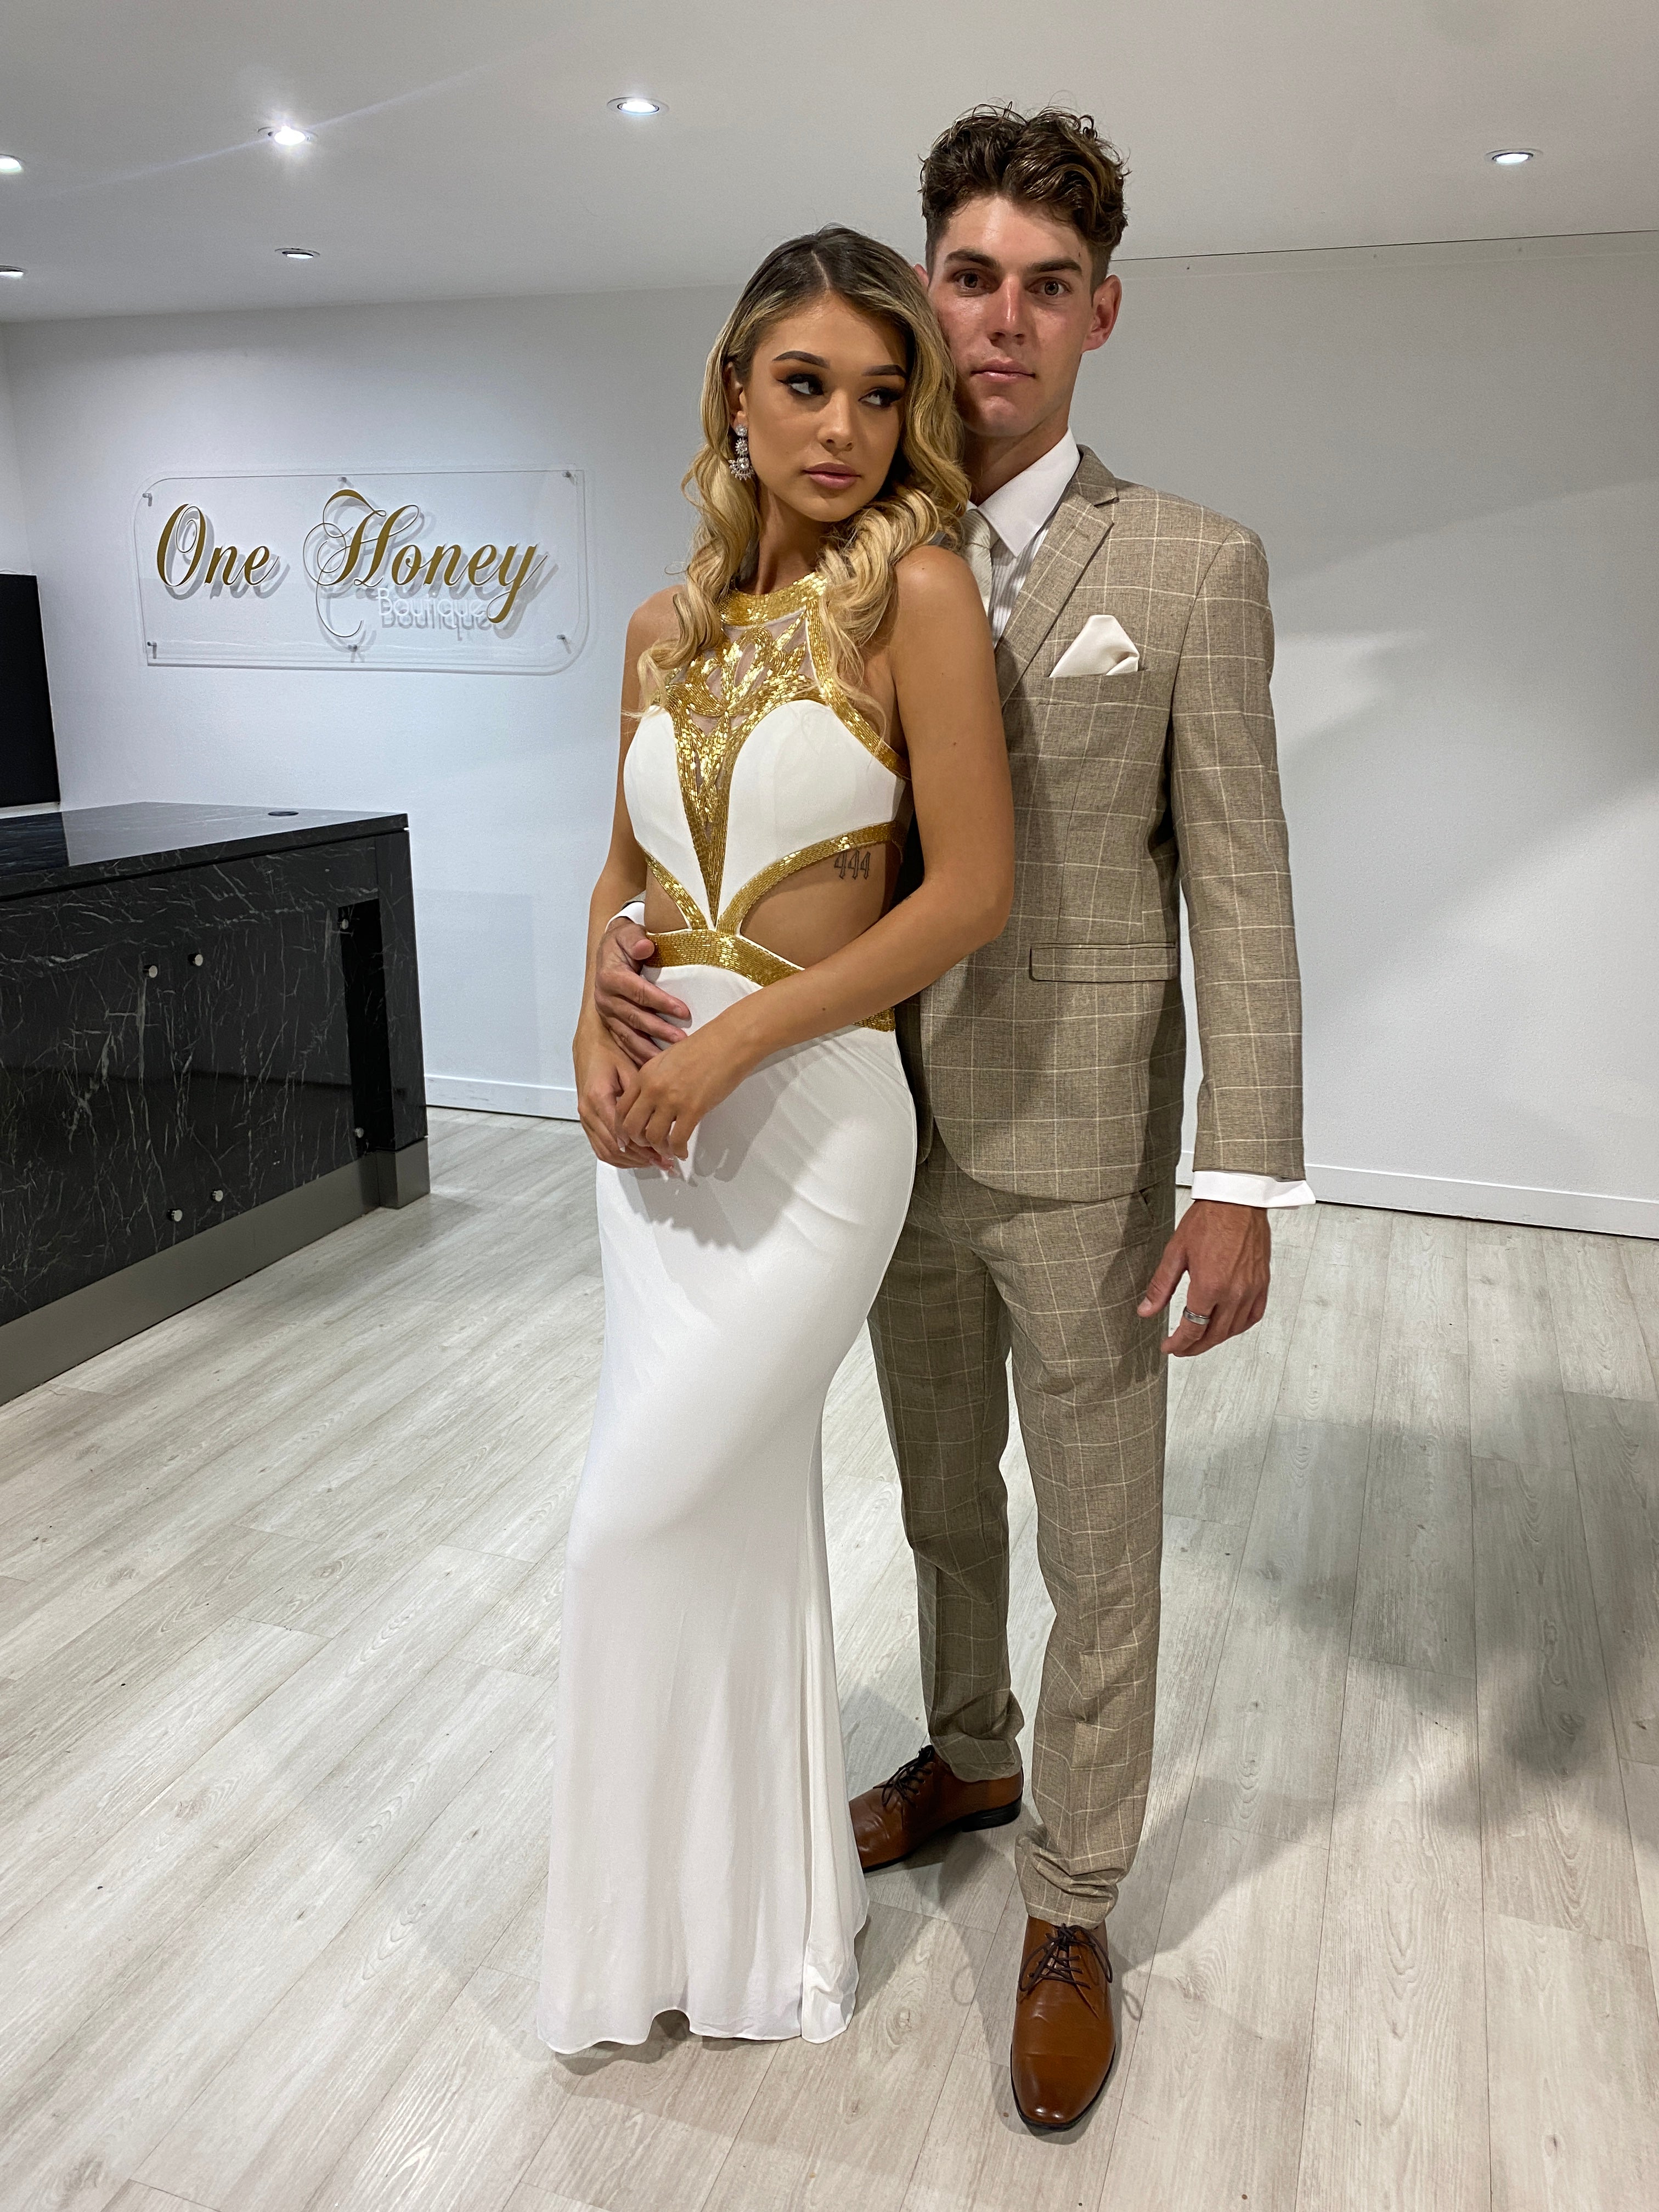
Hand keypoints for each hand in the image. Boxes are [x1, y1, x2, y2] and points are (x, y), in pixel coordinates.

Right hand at [573, 1019, 673, 1171]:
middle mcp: (587, 1111)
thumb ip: (641, 1095)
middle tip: (664, 1163)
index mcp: (598, 1097)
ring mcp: (584, 1117)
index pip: (620, 1133)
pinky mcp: (586, 1119)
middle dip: (640, 1158)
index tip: (662, 1154)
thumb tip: (659, 1120)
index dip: (643, 1148)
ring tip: (654, 1162)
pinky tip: (636, 1157)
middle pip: (614, 1147)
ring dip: (630, 1161)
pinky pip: (599, 1146)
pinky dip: (618, 1157)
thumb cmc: (609, 1050)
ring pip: (605, 1151)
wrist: (589, 1041)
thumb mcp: (630, 1068)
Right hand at [594, 913, 690, 1064]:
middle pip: (634, 1017)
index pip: (638, 991)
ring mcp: (607, 1014)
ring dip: (650, 1049)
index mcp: (610, 976)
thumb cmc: (626, 941)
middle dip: (660, 1030)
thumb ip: (636, 939)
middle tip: (682, 1041)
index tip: (683, 1011)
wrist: (611, 949)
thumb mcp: (629, 932)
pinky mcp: (611, 1024)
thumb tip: (646, 946)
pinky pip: (624, 1043)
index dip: (661, 1002)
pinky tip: (654, 1066)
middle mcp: (606, 998)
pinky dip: (639, 1055)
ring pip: (628, 1035)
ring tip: (670, 1060)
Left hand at [615, 1014, 753, 1162]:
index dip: (622, 1128)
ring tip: (668, 1151)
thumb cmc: (704, 1047)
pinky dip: (678, 1151)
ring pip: (653, 1137)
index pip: (621, 1109)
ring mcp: (671, 1100)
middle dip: (638, 1142)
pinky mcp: (692, 1109)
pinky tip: (683, 1152)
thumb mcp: (667, 1060)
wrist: (728, 1042)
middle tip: (649, 1146)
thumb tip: (651, 1102)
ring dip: (659, 1149)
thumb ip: (654, 1080)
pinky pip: (678, 1139)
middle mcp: (652, 1088)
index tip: (629, 1138)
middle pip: (631, 1127)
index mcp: (645, 1075)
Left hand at [1138, 1199, 1270, 1356]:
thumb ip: (1161, 1286)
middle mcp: (1234, 1292)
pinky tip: (1228, 1326)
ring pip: (1234, 1329)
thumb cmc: (1208, 1220)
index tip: (1169, 1347)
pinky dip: (1239, 1327)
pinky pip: (1253, 1316)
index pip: (1192, 1329)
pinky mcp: (1262, 1283)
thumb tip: (1146, 1311)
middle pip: (1213, 1335)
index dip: (1178, 1344)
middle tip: (1180, 1349)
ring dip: (1215, 1339)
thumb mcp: (1175, 1253)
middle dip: (1194, 1347)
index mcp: (1210, 1286)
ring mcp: (1251, 1290)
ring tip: (1200, 1340)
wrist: (1237, 1200)